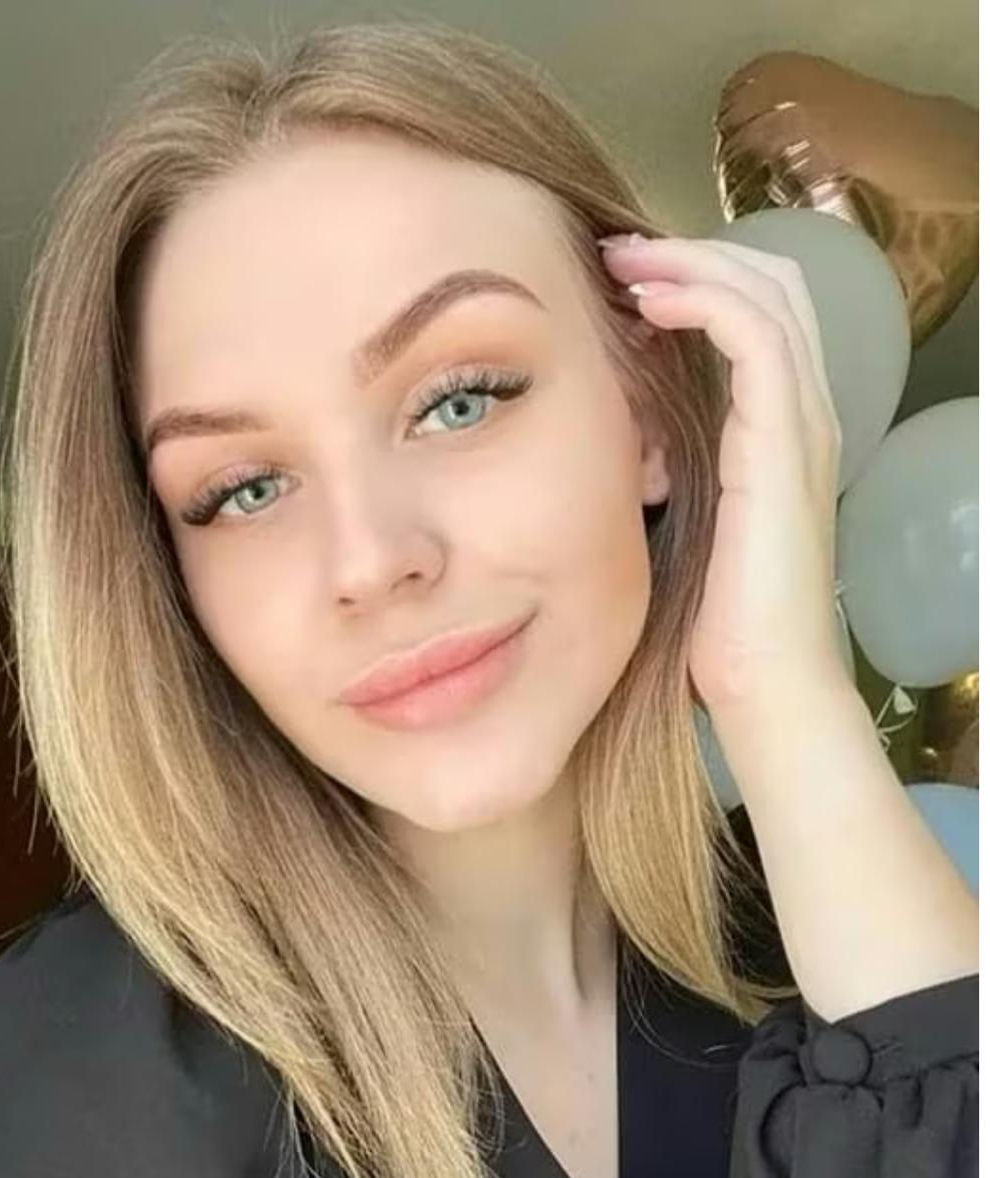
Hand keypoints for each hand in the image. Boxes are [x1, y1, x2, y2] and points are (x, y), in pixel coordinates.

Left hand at [600, 233, 847, 713]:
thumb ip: (665, 472)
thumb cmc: (719, 629)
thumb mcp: (683, 528)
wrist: (765, 684)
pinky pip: (754, 334)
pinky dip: (702, 300)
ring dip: (689, 263)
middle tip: (616, 254)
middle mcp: (804, 418)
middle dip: (693, 254)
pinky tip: (648, 304)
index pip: (760, 317)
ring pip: (766, 293)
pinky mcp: (783, 443)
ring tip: (622, 262)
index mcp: (782, 436)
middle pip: (773, 285)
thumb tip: (612, 442)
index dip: (698, 282)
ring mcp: (802, 426)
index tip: (621, 284)